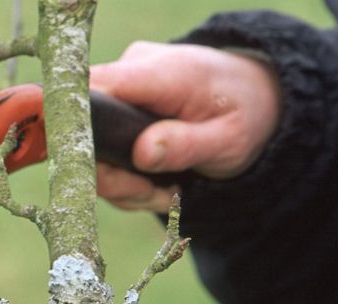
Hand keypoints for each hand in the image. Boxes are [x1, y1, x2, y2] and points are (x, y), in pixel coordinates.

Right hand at [90, 42, 281, 211]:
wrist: (258, 98)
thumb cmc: (245, 115)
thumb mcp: (228, 139)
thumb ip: (185, 145)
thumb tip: (142, 153)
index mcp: (160, 72)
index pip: (94, 88)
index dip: (78, 128)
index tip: (98, 171)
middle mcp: (131, 73)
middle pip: (86, 127)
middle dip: (112, 176)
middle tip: (150, 196)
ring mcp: (121, 90)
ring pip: (92, 147)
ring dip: (122, 183)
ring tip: (163, 192)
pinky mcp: (117, 108)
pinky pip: (103, 150)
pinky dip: (125, 177)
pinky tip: (154, 183)